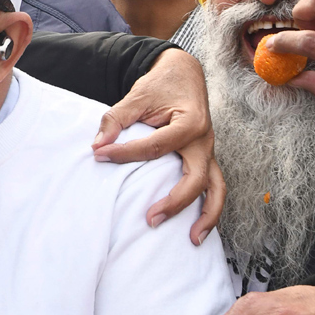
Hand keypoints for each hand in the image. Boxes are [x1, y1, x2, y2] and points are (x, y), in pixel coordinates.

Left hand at [91, 47, 223, 244]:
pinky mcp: (206, 160)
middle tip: (150, 219)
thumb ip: (116, 119)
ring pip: (216, 188)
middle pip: (196, 178)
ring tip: (192, 240)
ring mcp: (208, 152)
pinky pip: (214, 187)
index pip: (155, 146)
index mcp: (189, 122)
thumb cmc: (161, 85)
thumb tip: (98, 145)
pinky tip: (197, 229)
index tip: (99, 155)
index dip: (125, 153)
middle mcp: (204, 140)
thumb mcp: (137, 95)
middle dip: (175, 202)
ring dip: (207, 216)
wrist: (184, 75)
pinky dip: (209, 208)